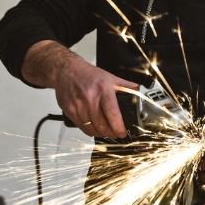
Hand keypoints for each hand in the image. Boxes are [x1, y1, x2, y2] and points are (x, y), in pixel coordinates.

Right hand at [22, 40, 136, 137]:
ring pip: (92, 129)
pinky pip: (82, 127)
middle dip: (111, 133)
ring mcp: (79, 106)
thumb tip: (138, 91)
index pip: (112, 114)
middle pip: (102, 125)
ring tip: (106, 132)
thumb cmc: (88, 74)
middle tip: (116, 134)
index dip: (118, 127)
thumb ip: (125, 86)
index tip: (122, 132)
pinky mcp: (70, 111)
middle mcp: (90, 98)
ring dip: (101, 134)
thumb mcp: (110, 77)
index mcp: (103, 90)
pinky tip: (94, 128)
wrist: (66, 71)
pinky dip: (89, 131)